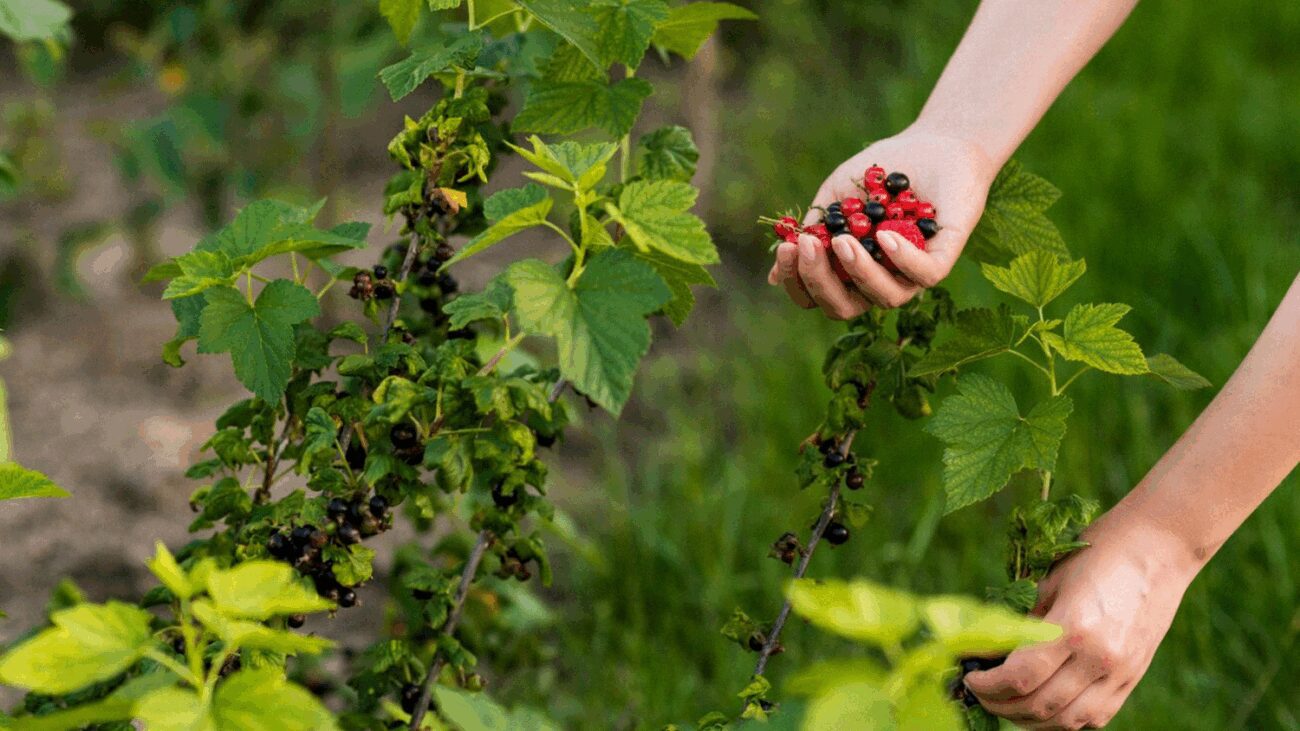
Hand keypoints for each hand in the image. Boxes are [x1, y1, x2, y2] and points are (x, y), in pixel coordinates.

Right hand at [767, 129, 995, 316]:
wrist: (931, 143)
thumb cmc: (878, 173)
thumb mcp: (835, 199)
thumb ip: (811, 233)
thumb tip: (773, 277)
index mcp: (850, 273)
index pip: (819, 297)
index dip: (798, 283)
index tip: (787, 249)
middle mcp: (880, 281)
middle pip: (845, 308)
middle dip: (819, 282)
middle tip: (808, 247)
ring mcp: (912, 274)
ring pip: (885, 297)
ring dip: (858, 272)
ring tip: (844, 239)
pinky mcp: (943, 258)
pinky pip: (924, 275)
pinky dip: (901, 259)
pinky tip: (883, 236)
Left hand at [965, 510, 1202, 729]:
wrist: (1158, 548)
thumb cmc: (1097, 554)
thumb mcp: (1050, 582)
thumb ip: (1024, 623)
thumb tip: (989, 653)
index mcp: (1074, 627)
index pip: (1019, 676)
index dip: (986, 685)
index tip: (968, 678)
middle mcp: (1099, 658)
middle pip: (1039, 706)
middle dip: (999, 704)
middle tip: (980, 692)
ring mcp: (1120, 673)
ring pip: (1067, 721)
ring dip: (1030, 719)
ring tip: (1006, 703)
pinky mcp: (1132, 679)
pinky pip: (1094, 717)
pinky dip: (1064, 719)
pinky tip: (1043, 705)